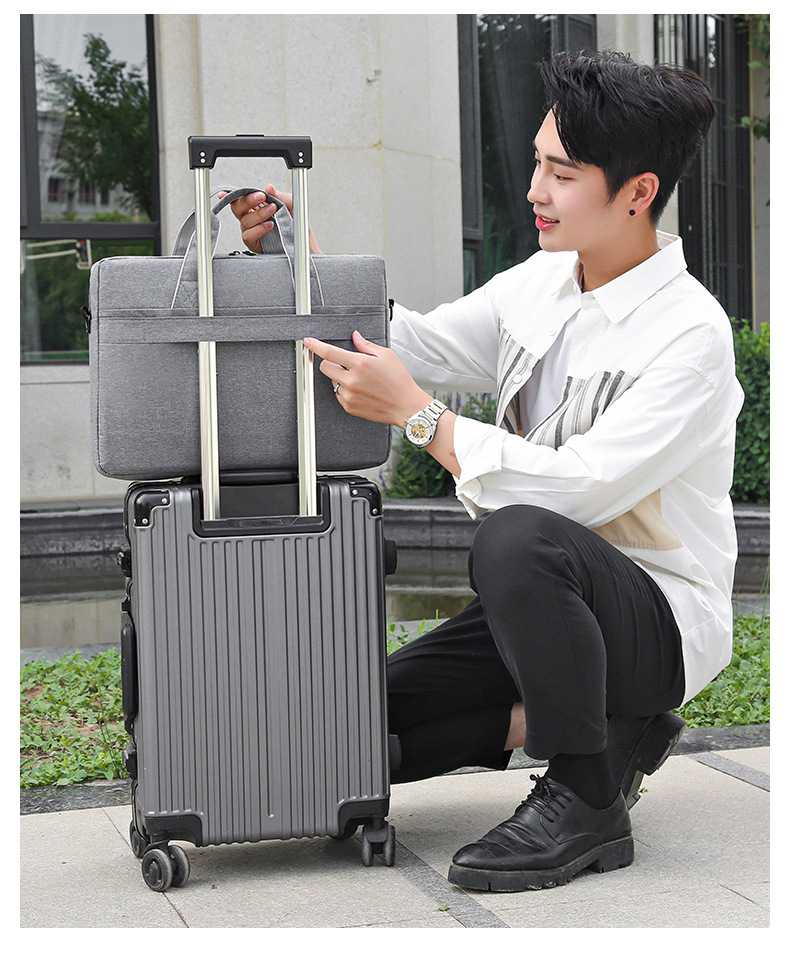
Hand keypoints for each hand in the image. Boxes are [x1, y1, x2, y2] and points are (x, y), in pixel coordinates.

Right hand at [218, 186, 321, 253]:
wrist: (305, 245)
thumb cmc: (297, 226)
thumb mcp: (293, 205)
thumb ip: (280, 196)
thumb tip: (269, 188)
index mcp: (257, 207)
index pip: (241, 200)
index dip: (233, 195)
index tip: (232, 193)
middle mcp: (252, 219)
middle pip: (237, 208)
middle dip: (248, 200)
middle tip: (262, 196)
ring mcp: (252, 232)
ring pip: (244, 221)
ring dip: (259, 213)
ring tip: (273, 210)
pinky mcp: (255, 244)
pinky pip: (248, 236)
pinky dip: (258, 229)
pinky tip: (269, 225)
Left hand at [305, 331, 430, 426]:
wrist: (406, 406)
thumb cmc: (399, 381)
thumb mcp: (387, 356)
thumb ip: (366, 345)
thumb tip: (355, 337)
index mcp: (360, 364)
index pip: (330, 352)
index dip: (316, 345)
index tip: (308, 342)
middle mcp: (352, 380)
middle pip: (325, 367)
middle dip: (331, 363)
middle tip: (345, 364)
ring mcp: (349, 395)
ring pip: (332, 382)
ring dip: (340, 378)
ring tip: (360, 380)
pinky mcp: (349, 407)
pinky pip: (338, 394)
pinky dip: (345, 390)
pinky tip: (360, 390)